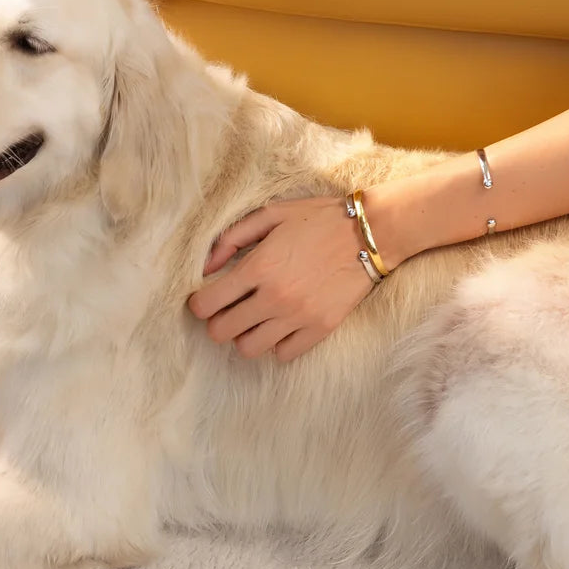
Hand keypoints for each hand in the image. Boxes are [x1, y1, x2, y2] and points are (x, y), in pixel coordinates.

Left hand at [186, 195, 376, 362]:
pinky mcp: (320, 329)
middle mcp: (274, 297)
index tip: (206, 298)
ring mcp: (298, 317)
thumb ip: (232, 237)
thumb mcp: (272, 214)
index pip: (207, 304)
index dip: (199, 303)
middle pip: (222, 333)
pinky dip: (277, 343)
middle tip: (229, 308)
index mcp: (258, 266)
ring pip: (249, 349)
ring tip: (255, 318)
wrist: (369, 234)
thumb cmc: (318, 219)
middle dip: (218, 321)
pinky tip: (281, 324)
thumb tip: (206, 266)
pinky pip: (283, 354)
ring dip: (245, 335)